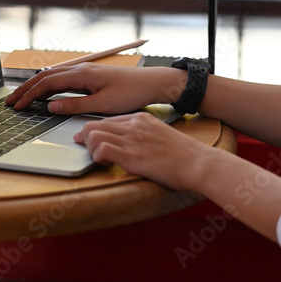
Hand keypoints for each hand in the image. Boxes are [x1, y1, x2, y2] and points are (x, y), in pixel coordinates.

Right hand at [5, 63, 182, 115]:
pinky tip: (44, 93)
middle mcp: (80, 69)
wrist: (152, 83)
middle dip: (25, 89)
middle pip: (44, 77)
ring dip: (34, 87)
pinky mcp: (89, 75)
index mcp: (81, 74)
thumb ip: (75, 105)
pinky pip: (61, 78)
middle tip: (10, 102)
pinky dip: (47, 85)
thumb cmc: (131, 93)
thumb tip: (51, 106)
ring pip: (51, 76)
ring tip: (21, 97)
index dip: (29, 95)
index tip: (17, 106)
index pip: (46, 83)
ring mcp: (84, 71)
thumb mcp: (103, 104)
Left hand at [74, 112, 211, 191]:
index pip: (107, 119)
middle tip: (81, 145)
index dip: (93, 128)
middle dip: (84, 136)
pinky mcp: (132, 156)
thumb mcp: (160, 134)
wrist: (199, 163)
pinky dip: (96, 156)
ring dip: (88, 147)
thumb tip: (129, 143)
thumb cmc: (184, 154)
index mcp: (140, 118)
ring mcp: (132, 140)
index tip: (86, 136)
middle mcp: (133, 126)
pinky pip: (102, 149)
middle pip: (95, 124)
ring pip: (93, 134)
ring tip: (94, 156)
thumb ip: (142, 135)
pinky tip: (102, 162)